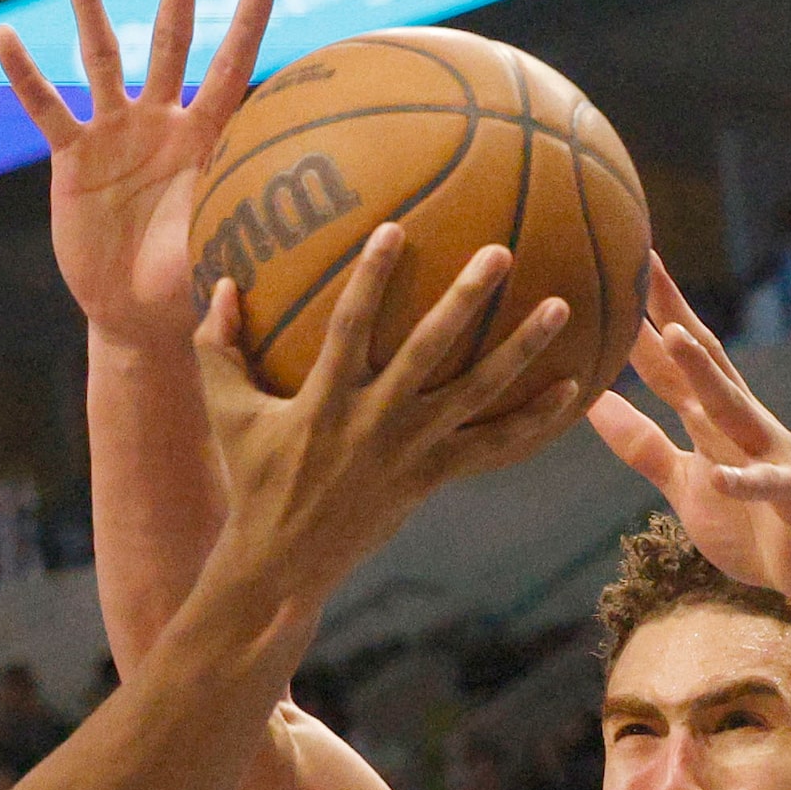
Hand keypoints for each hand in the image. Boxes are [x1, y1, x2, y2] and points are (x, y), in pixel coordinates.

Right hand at [0, 0, 273, 347]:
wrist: (134, 316)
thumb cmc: (188, 289)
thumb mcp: (221, 255)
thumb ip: (247, 230)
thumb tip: (302, 232)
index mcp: (205, 141)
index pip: (232, 73)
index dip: (246, 27)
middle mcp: (160, 124)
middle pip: (171, 40)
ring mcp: (114, 136)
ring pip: (100, 58)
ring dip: (89, 5)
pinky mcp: (72, 160)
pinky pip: (47, 110)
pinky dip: (25, 76)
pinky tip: (4, 37)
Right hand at [198, 223, 581, 598]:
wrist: (283, 563)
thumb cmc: (252, 478)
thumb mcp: (225, 413)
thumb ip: (216, 347)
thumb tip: (220, 283)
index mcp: (325, 399)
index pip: (350, 324)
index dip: (372, 276)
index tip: (396, 226)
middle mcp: (375, 421)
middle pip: (430, 350)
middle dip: (466, 299)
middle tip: (502, 252)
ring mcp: (410, 451)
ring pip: (477, 394)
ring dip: (521, 350)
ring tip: (561, 308)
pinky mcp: (432, 477)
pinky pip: (494, 447)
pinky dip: (534, 421)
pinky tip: (573, 390)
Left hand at [586, 255, 790, 601]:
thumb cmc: (751, 526)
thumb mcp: (685, 483)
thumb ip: (644, 446)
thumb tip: (593, 405)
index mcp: (716, 422)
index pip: (676, 363)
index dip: (647, 320)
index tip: (619, 272)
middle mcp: (747, 427)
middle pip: (707, 363)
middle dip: (675, 316)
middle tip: (646, 268)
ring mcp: (775, 457)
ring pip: (735, 409)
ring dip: (704, 374)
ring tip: (673, 337)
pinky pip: (766, 488)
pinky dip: (743, 481)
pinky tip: (719, 474)